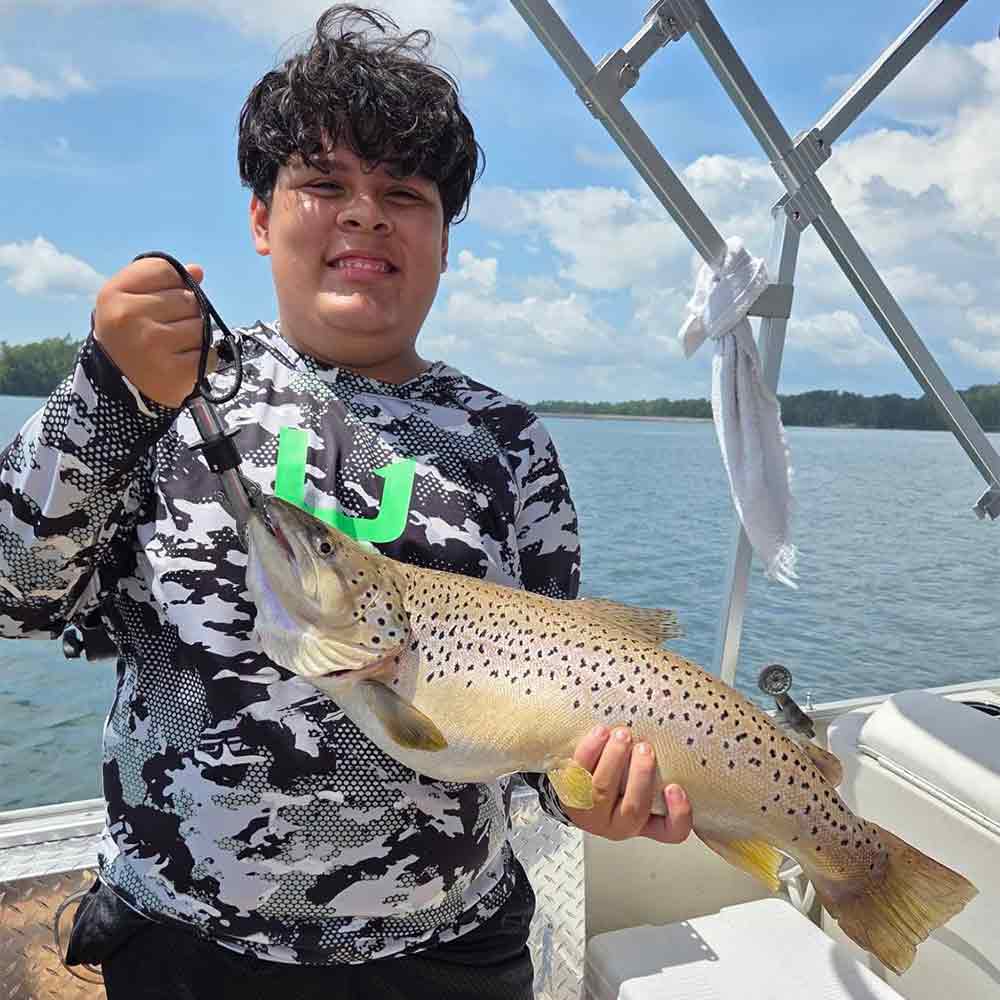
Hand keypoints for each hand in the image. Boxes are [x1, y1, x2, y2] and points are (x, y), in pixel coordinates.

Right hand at [93, 258, 205, 406]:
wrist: (118, 388)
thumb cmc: (128, 337)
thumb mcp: (128, 302)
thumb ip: (159, 281)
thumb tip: (198, 271)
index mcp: (114, 294)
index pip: (166, 270)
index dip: (173, 284)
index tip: (161, 300)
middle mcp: (129, 317)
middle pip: (188, 298)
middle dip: (185, 313)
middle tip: (165, 330)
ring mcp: (153, 345)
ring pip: (201, 326)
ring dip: (195, 337)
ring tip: (173, 348)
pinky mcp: (175, 371)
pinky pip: (210, 353)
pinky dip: (204, 359)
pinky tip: (182, 363)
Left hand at [562, 726, 692, 843]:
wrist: (578, 790)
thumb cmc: (618, 785)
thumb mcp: (643, 786)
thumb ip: (660, 774)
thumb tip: (678, 739)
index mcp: (646, 823)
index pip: (672, 831)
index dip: (679, 813)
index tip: (675, 787)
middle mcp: (620, 824)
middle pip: (634, 808)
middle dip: (640, 775)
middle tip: (645, 748)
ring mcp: (592, 813)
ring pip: (603, 789)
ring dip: (614, 758)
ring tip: (622, 735)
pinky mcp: (570, 795)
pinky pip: (578, 773)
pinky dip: (590, 750)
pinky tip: (600, 733)